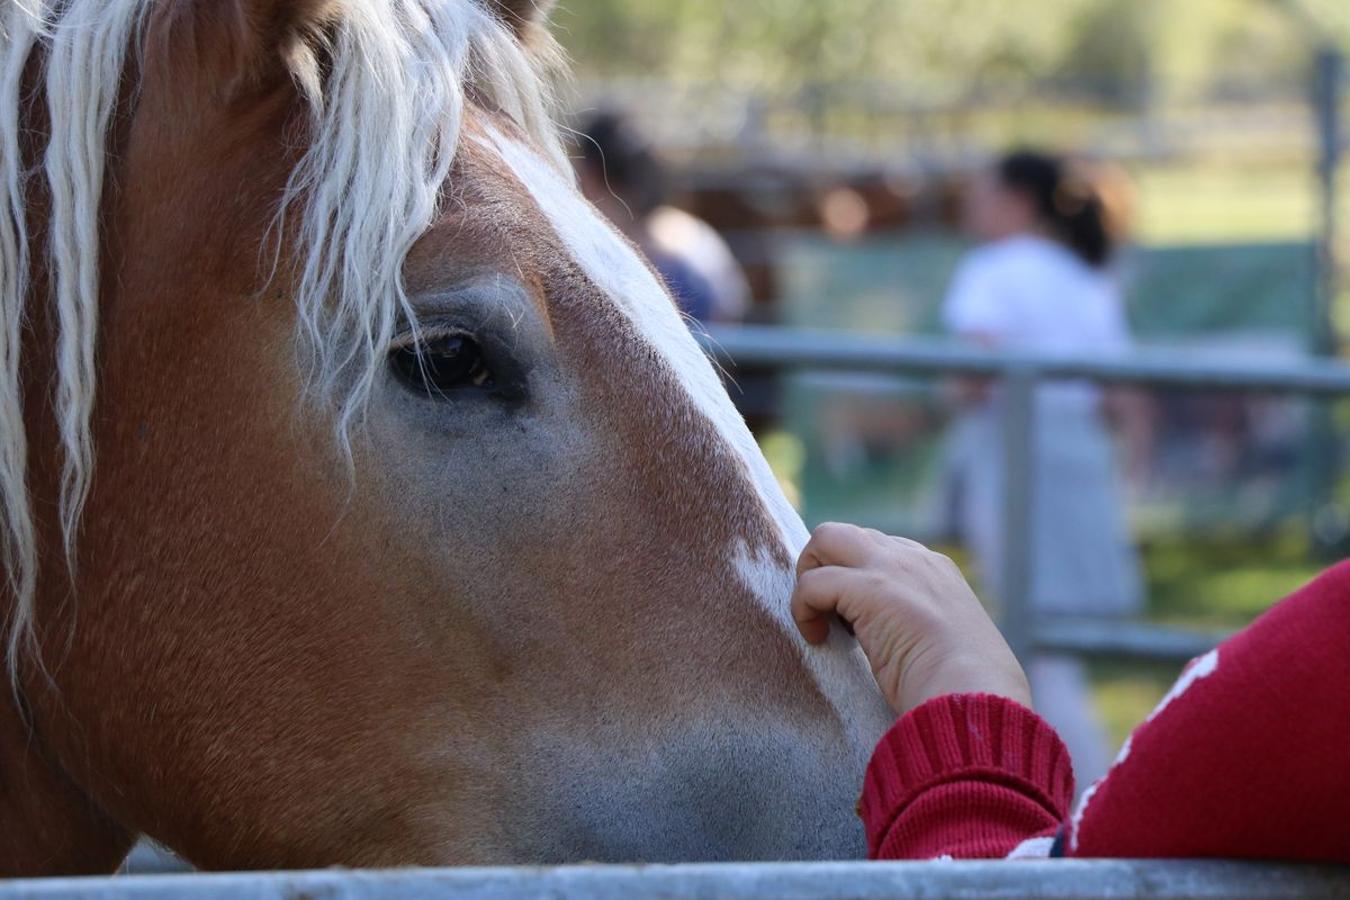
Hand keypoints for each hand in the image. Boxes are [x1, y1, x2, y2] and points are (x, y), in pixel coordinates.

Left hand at [791, 523, 1030, 715]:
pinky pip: (812, 583)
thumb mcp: (944, 645)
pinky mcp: (868, 588)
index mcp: (936, 571)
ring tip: (816, 619)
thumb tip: (888, 639)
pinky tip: (816, 639)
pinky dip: (802, 609)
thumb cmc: (962, 690)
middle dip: (823, 565)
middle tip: (825, 611)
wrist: (974, 697)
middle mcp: (914, 559)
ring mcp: (891, 568)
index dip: (855, 578)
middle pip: (847, 534)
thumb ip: (918, 627)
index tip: (853, 620)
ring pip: (826, 538)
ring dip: (809, 576)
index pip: (878, 549)